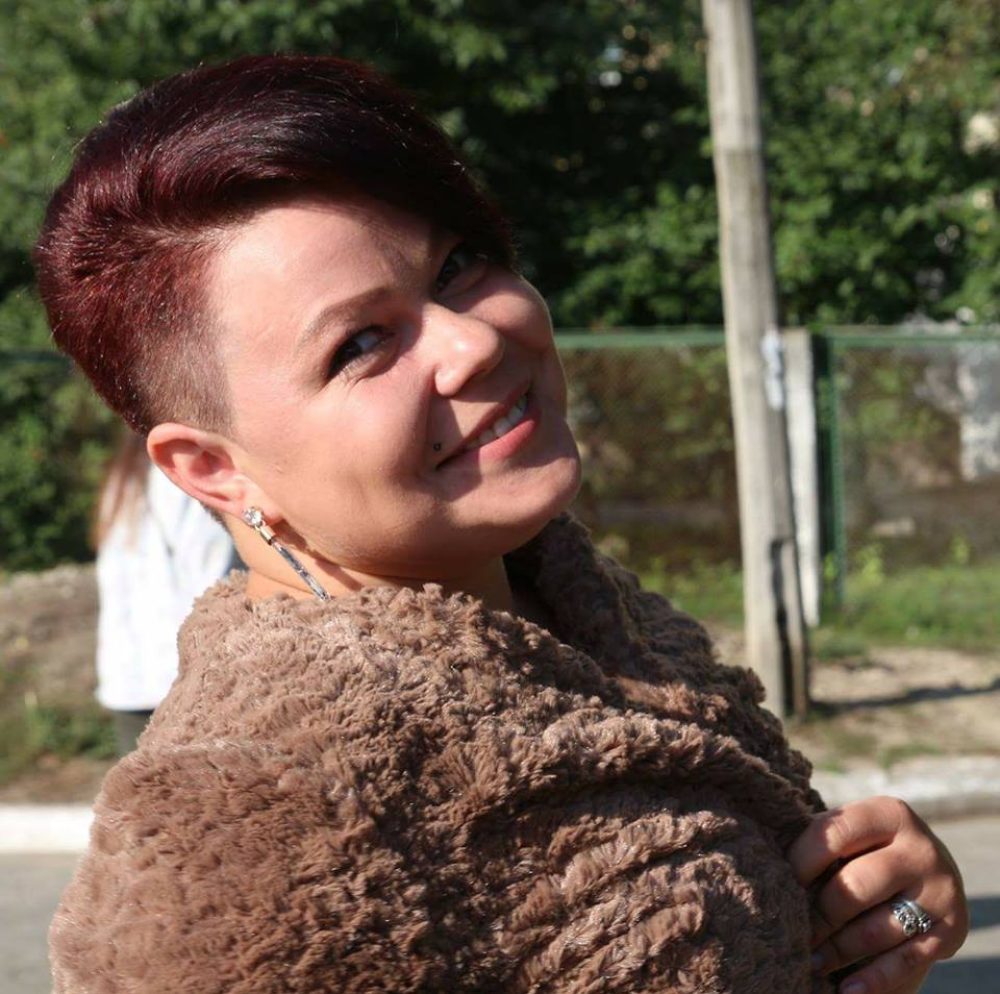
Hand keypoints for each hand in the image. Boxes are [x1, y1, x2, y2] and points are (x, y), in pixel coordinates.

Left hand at [787, 796, 967, 993]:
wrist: (928, 872)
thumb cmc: (866, 851)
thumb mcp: (850, 838)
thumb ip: (820, 845)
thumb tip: (769, 871)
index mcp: (888, 813)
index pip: (835, 832)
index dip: (801, 861)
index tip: (778, 884)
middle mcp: (920, 847)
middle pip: (855, 885)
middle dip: (818, 914)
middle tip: (792, 933)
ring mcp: (941, 890)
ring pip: (878, 927)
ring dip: (838, 950)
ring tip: (810, 962)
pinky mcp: (952, 930)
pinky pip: (907, 960)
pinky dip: (875, 979)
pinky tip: (847, 990)